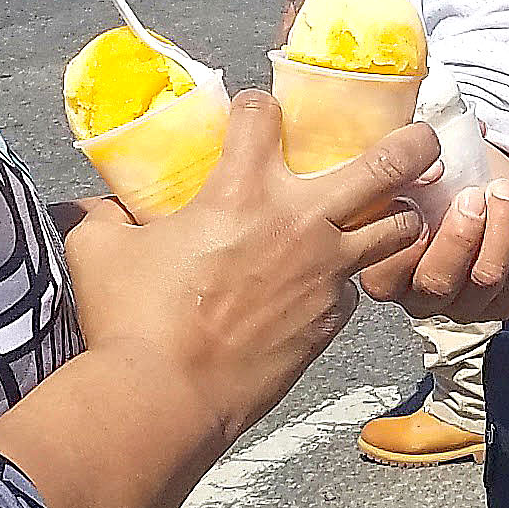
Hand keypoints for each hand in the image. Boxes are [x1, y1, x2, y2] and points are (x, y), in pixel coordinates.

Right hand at [62, 94, 432, 445]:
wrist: (166, 400)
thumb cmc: (130, 322)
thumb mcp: (99, 251)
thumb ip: (100, 217)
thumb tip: (87, 206)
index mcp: (241, 189)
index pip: (265, 114)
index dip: (258, 107)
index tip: (255, 117)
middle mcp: (299, 222)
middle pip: (386, 166)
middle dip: (413, 143)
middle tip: (421, 136)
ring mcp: (325, 273)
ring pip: (397, 229)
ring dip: (398, 216)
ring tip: (393, 213)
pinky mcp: (332, 320)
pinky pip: (356, 288)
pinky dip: (350, 280)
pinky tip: (328, 285)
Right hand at [362, 148, 508, 326]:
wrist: (485, 189)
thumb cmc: (440, 183)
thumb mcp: (410, 173)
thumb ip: (399, 171)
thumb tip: (416, 144)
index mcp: (384, 273)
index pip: (384, 275)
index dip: (403, 239)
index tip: (421, 200)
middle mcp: (423, 298)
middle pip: (438, 283)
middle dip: (460, 235)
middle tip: (472, 196)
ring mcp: (468, 305)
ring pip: (486, 278)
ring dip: (500, 227)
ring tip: (501, 191)